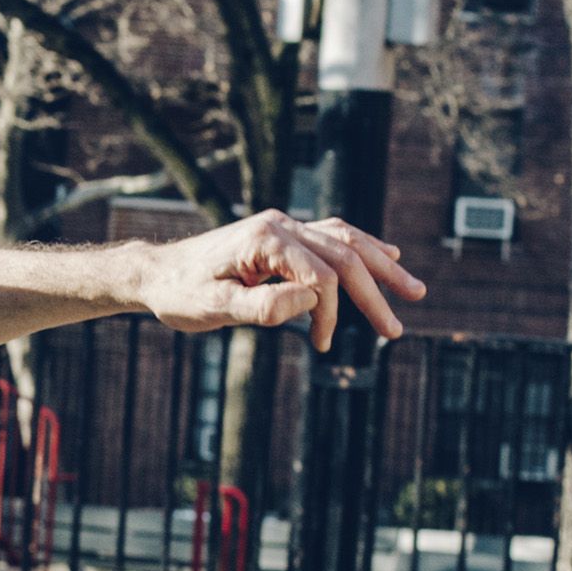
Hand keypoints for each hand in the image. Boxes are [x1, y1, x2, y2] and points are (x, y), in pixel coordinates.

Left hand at [136, 210, 422, 348]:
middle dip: (376, 292)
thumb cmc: (180, 293)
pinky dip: (363, 248)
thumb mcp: (212, 309)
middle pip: (344, 255)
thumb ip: (261, 306)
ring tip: (414, 290)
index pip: (322, 277)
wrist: (157, 272)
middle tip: (397, 330)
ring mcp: (284, 226)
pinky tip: (388, 256)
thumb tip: (312, 301)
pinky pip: (333, 236)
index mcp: (266, 238)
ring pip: (346, 240)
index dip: (330, 314)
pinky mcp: (283, 235)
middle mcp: (281, 224)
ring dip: (381, 266)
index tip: (322, 346)